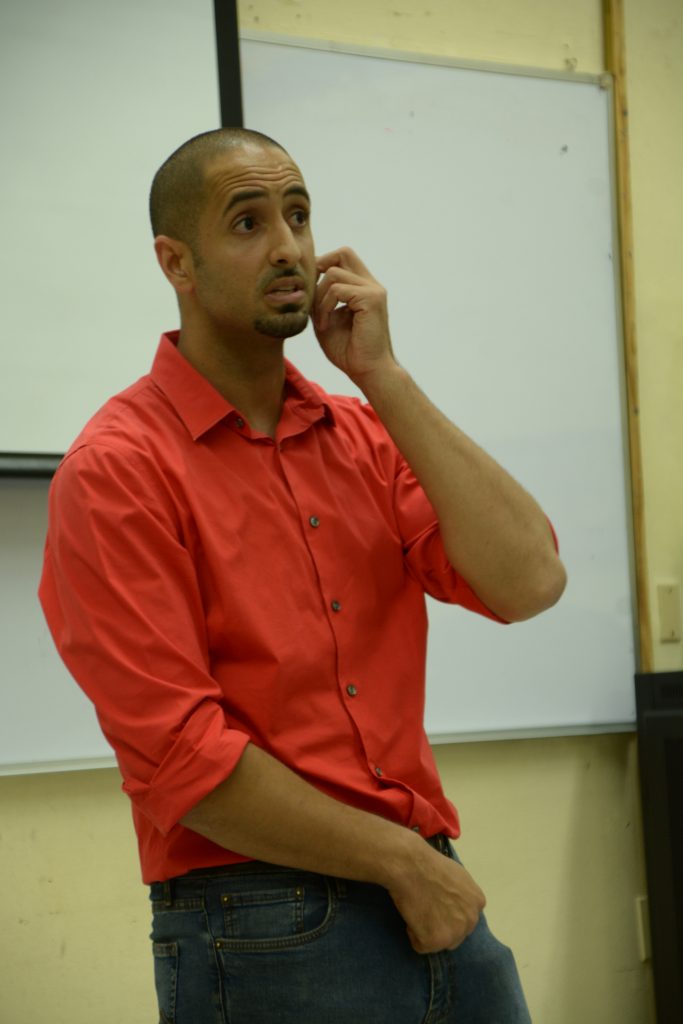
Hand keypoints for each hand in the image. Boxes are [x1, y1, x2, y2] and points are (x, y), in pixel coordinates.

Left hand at [313, 247, 395, 383]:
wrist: (368, 371)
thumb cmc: (349, 351)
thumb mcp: (326, 320)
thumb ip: (319, 300)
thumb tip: (304, 283)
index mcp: (363, 288)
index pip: (343, 258)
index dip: (322, 266)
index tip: (310, 292)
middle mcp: (371, 285)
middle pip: (343, 253)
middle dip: (321, 268)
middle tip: (311, 295)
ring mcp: (374, 290)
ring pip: (334, 274)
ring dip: (319, 297)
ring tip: (320, 321)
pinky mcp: (372, 298)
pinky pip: (337, 289)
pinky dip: (325, 306)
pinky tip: (325, 326)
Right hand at [387, 843, 485, 953]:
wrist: (411, 866)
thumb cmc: (430, 864)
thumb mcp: (457, 875)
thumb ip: (462, 894)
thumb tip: (455, 903)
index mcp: (477, 902)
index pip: (465, 918)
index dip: (447, 912)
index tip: (436, 902)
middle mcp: (471, 920)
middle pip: (456, 934)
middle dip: (440, 926)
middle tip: (425, 908)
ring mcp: (454, 933)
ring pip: (440, 943)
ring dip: (427, 932)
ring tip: (418, 911)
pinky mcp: (436, 941)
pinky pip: (421, 946)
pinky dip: (413, 934)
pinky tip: (411, 915)